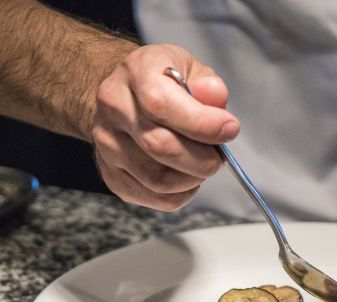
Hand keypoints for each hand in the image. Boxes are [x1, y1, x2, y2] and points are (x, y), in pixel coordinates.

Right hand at [92, 44, 239, 210]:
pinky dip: (181, 194)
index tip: (229, 129)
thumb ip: (208, 85)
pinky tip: (187, 177)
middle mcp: (114, 108)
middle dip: (203, 158)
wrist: (127, 97)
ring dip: (193, 178)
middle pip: (160, 147)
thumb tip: (214, 97)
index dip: (202, 124)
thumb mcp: (191, 68)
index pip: (161, 104)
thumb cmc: (165, 83)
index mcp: (135, 72)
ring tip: (202, 164)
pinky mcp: (111, 173)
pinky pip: (154, 197)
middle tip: (218, 155)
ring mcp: (106, 144)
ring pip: (158, 179)